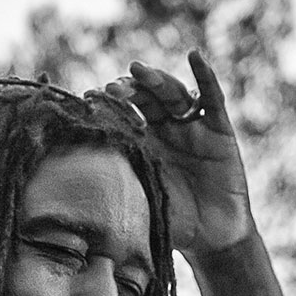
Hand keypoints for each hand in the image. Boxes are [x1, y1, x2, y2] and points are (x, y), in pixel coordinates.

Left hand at [104, 50, 254, 255]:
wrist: (213, 239)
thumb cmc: (175, 224)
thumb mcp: (140, 201)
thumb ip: (119, 186)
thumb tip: (75, 186)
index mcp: (146, 144)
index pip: (126, 112)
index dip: (111, 102)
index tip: (90, 97)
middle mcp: (169, 130)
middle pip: (148, 98)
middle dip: (130, 88)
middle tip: (113, 87)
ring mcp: (195, 129)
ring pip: (175, 94)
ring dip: (157, 80)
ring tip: (139, 71)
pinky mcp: (220, 132)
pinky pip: (213, 100)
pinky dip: (205, 76)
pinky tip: (195, 57)